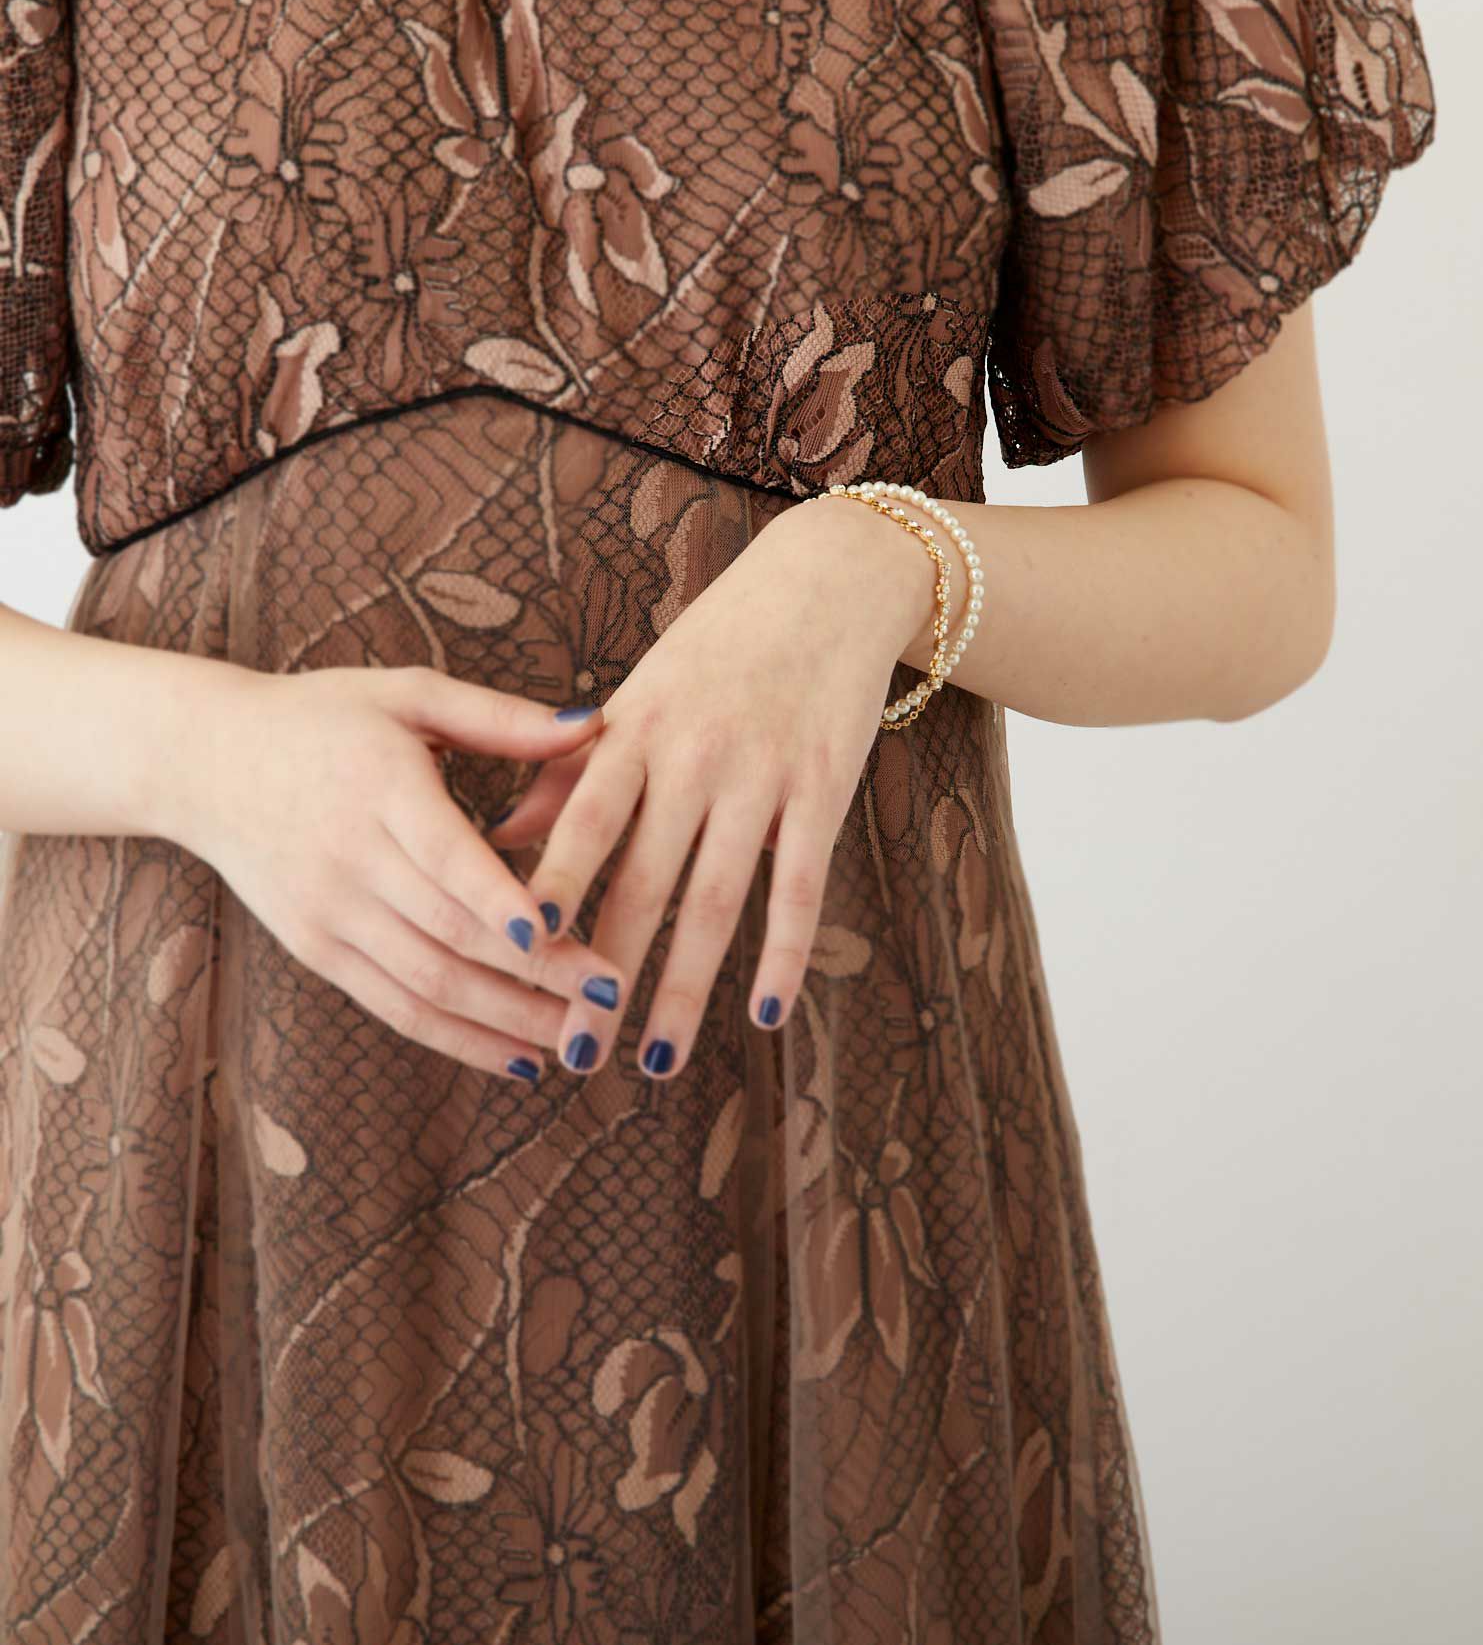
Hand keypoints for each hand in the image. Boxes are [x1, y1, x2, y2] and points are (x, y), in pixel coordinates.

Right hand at [165, 663, 626, 1083]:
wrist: (204, 761)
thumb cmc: (323, 718)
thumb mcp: (407, 695)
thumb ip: (501, 718)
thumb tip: (597, 727)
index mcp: (379, 789)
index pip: (446, 858)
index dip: (501, 902)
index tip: (559, 933)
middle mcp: (350, 862)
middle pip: (452, 934)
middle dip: (539, 973)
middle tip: (614, 996)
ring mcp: (330, 915)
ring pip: (430, 985)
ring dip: (511, 1021)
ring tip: (585, 1040)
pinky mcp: (319, 951)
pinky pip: (397, 1008)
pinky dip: (461, 1040)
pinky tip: (521, 1059)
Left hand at [493, 492, 936, 1079]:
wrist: (825, 584)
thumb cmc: (715, 649)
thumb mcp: (635, 696)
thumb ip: (569, 770)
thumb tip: (494, 839)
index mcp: (632, 728)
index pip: (581, 821)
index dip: (549, 886)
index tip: (511, 954)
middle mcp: (691, 754)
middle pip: (642, 880)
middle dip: (605, 971)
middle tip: (573, 1050)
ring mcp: (761, 774)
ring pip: (718, 899)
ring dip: (687, 985)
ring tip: (659, 1060)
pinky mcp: (823, 790)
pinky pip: (801, 887)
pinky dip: (784, 955)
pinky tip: (767, 1016)